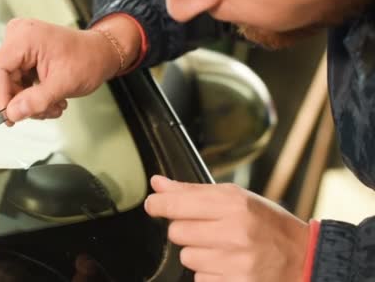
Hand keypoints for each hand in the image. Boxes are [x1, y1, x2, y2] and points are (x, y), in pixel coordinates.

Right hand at [0, 17, 140, 122]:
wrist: (101, 53)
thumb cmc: (89, 59)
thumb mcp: (63, 84)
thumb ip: (36, 100)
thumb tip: (12, 113)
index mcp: (25, 37)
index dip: (1, 96)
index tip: (10, 116)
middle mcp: (19, 36)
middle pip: (3, 78)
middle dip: (22, 101)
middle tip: (43, 111)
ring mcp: (21, 44)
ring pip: (11, 83)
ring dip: (31, 101)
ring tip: (53, 105)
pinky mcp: (24, 54)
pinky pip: (19, 80)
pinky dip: (33, 95)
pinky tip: (50, 98)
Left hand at [144, 176, 308, 281]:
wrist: (304, 258)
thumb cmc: (268, 224)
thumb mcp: (236, 198)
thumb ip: (192, 191)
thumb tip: (158, 184)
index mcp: (234, 204)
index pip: (176, 204)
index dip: (158, 205)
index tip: (153, 205)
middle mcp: (235, 232)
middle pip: (177, 232)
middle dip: (186, 230)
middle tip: (207, 230)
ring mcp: (236, 262)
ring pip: (186, 257)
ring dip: (198, 254)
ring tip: (222, 249)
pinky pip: (200, 279)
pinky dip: (209, 274)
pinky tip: (228, 265)